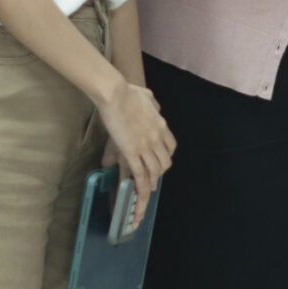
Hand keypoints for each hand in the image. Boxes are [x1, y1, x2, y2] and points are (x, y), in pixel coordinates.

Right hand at [96, 77, 175, 230]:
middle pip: (164, 163)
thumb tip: (154, 106)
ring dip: (150, 185)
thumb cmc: (127, 91)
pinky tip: (139, 197)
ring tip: (145, 194)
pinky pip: (140, 176)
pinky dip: (141, 189)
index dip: (166, 157)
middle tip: (152, 180)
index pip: (171, 147)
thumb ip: (153, 104)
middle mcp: (157, 138)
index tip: (160, 162)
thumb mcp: (147, 95)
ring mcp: (145, 147)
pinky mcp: (131, 152)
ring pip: (154, 172)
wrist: (116, 93)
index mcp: (161, 125)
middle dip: (159, 173)